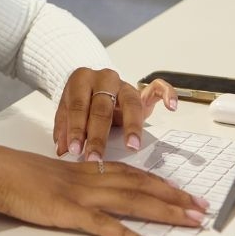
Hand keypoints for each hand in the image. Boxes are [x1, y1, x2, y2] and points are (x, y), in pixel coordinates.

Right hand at [0, 139, 205, 235]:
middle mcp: (91, 178)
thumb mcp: (53, 176)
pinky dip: (127, 234)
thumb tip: (92, 199)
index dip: (162, 183)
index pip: (134, 174)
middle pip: (142, 185)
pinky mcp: (68, 211)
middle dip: (175, 197)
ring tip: (189, 221)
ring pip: (132, 200)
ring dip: (164, 211)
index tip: (185, 193)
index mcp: (88, 170)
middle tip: (202, 208)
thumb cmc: (17, 174)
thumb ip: (74, 185)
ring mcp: (81, 194)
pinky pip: (104, 224)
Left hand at [53, 68, 176, 160]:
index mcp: (81, 80)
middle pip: (102, 107)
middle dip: (98, 135)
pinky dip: (167, 94)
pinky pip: (158, 87)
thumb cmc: (80, 102)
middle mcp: (104, 78)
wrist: (92, 86)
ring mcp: (125, 84)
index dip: (76, 129)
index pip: (78, 106)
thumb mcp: (67, 112)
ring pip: (130, 102)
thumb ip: (65, 129)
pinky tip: (171, 107)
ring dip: (131, 126)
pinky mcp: (142, 90)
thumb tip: (63, 151)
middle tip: (96, 157)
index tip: (75, 149)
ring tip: (131, 146)